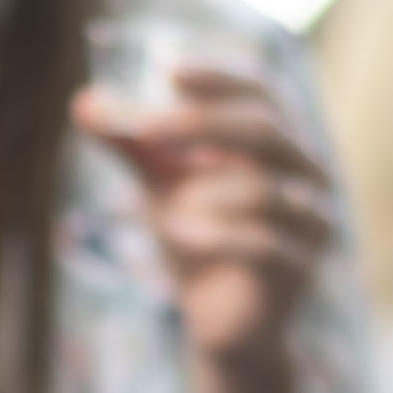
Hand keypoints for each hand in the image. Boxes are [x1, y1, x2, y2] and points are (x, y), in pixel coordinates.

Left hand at [75, 70, 334, 367]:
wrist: (223, 322)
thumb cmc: (200, 238)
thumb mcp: (161, 185)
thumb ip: (132, 144)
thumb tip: (83, 102)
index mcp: (279, 140)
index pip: (261, 91)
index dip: (221, 77)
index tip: (170, 71)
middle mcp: (306, 173)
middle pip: (266, 130)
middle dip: (203, 124)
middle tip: (147, 129)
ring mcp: (310, 222)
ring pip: (268, 190)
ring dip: (206, 192)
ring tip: (164, 209)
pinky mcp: (299, 270)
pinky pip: (265, 246)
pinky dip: (218, 237)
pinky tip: (179, 234)